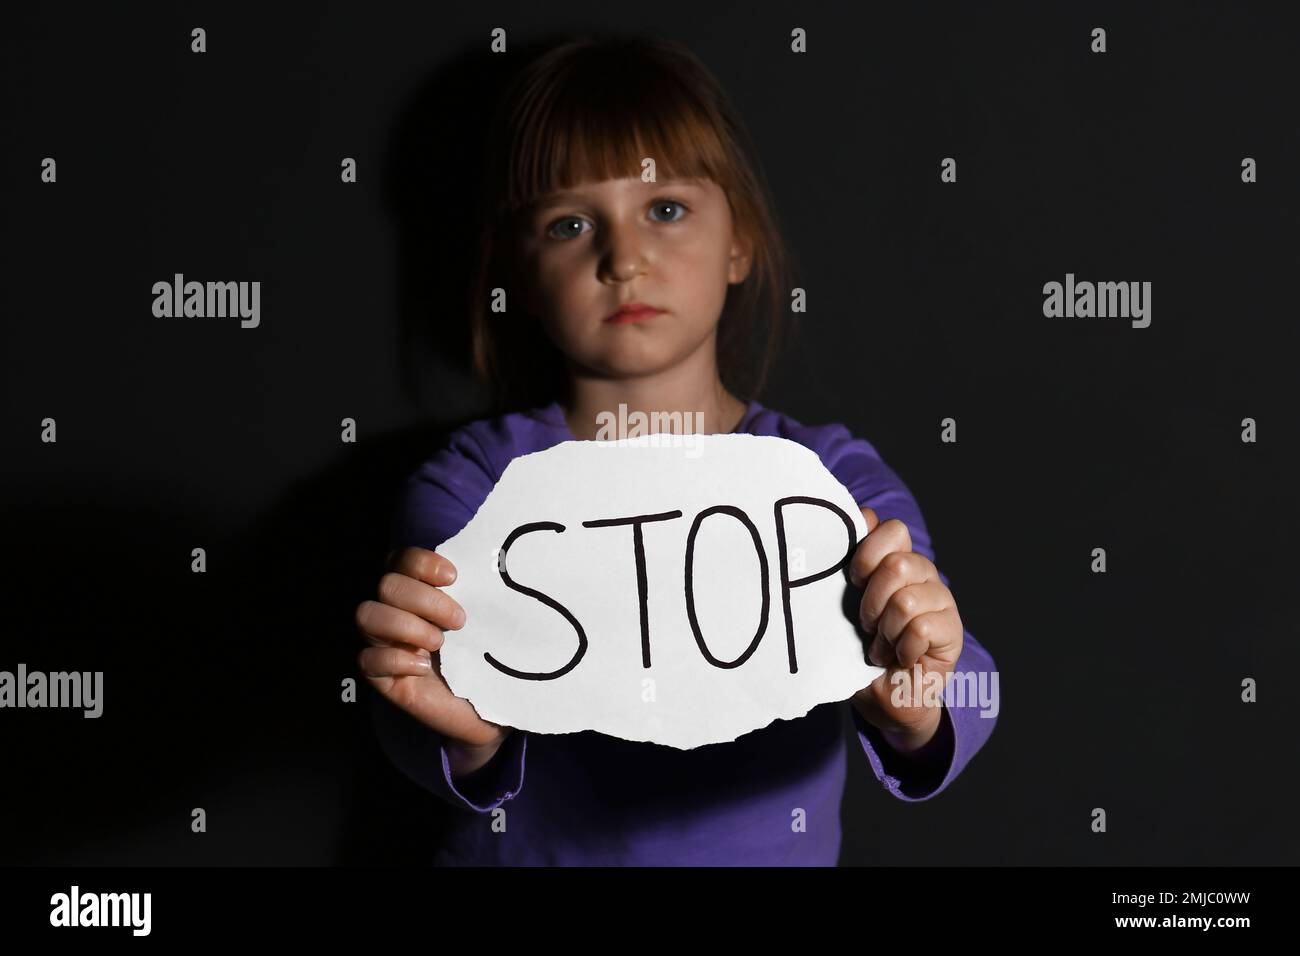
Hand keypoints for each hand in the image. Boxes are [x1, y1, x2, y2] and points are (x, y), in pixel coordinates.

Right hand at [356, 547, 511, 775]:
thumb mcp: (483, 620)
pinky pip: (368, 659)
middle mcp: (393, 610)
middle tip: (459, 621)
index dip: (422, 562)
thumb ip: (474, 592)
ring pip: (367, 615)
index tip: (454, 577)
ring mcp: (382, 642)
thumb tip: (485, 566)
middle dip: (425, 599)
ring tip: (440, 643)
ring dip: (407, 626)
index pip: (401, 559)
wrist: (488, 705)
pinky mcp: (380, 676)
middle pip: (387, 585)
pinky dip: (397, 659)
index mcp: (416, 589)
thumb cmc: (485, 654)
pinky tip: (423, 668)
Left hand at [848, 507, 963, 752]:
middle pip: (898, 564)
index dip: (866, 554)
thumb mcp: (842, 605)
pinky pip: (922, 629)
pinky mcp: (953, 631)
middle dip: (872, 601)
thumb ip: (849, 563)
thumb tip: (862, 515)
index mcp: (895, 560)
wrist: (882, 697)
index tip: (853, 583)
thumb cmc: (857, 649)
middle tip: (867, 626)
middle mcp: (922, 574)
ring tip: (882, 646)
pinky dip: (903, 649)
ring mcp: (941, 601)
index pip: (892, 530)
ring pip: (908, 600)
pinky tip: (902, 657)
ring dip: (887, 631)